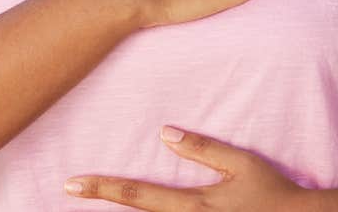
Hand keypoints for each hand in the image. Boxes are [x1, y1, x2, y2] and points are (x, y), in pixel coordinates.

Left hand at [64, 125, 308, 210]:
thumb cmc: (272, 192)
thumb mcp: (241, 163)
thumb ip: (203, 148)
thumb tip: (165, 133)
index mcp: (192, 205)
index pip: (137, 196)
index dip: (102, 189)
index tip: (71, 183)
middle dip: (99, 203)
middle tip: (65, 190)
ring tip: (90, 201)